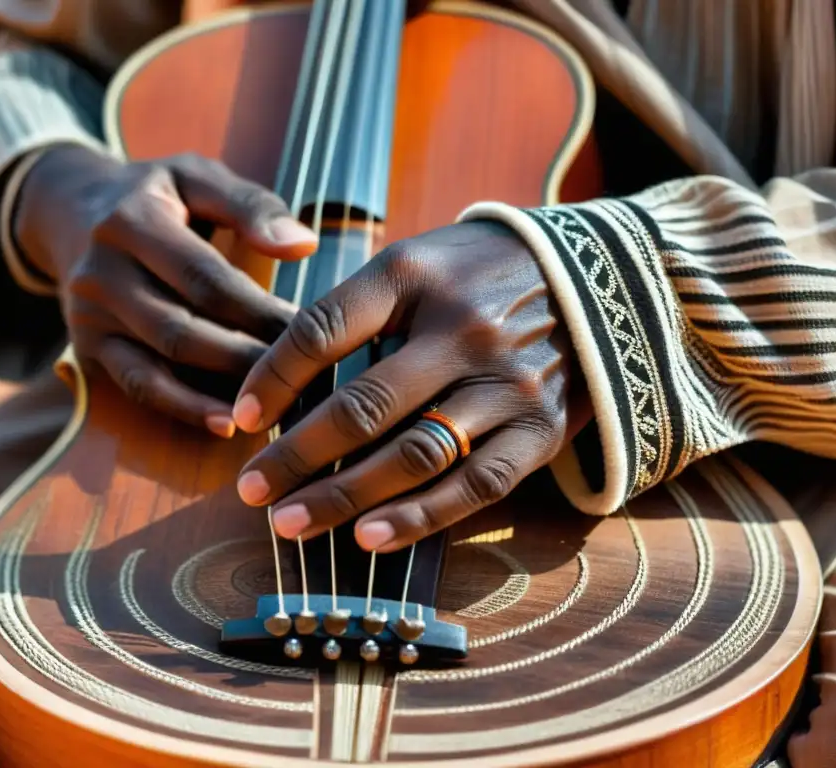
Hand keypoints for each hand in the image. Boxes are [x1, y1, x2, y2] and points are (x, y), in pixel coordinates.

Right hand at [13, 145, 316, 434]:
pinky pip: (138, 386)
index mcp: (132, 221)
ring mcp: (89, 315)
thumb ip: (251, 206)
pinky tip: (226, 423)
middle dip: (247, 354)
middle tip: (302, 374)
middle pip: (184, 326)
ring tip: (277, 401)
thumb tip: (304, 245)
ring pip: (162, 361)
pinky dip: (182, 408)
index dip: (258, 309)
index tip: (308, 329)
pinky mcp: (87, 349)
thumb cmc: (159, 196)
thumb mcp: (197, 178)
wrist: (76, 211)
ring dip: (221, 387)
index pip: (205, 278)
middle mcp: (101, 271)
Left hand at [232, 220, 588, 551]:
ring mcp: (507, 383)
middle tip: (252, 490)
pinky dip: (418, 517)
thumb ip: (358, 308)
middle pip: (362, 405)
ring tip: (291, 524)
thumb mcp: (420, 260)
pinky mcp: (541, 430)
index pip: (323, 328)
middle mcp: (463, 328)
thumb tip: (282, 381)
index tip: (239, 419)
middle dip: (295, 456)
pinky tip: (369, 539)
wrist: (597, 279)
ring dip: (344, 497)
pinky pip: (475, 486)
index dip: (270, 379)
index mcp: (418, 274)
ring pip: (413, 454)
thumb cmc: (481, 274)